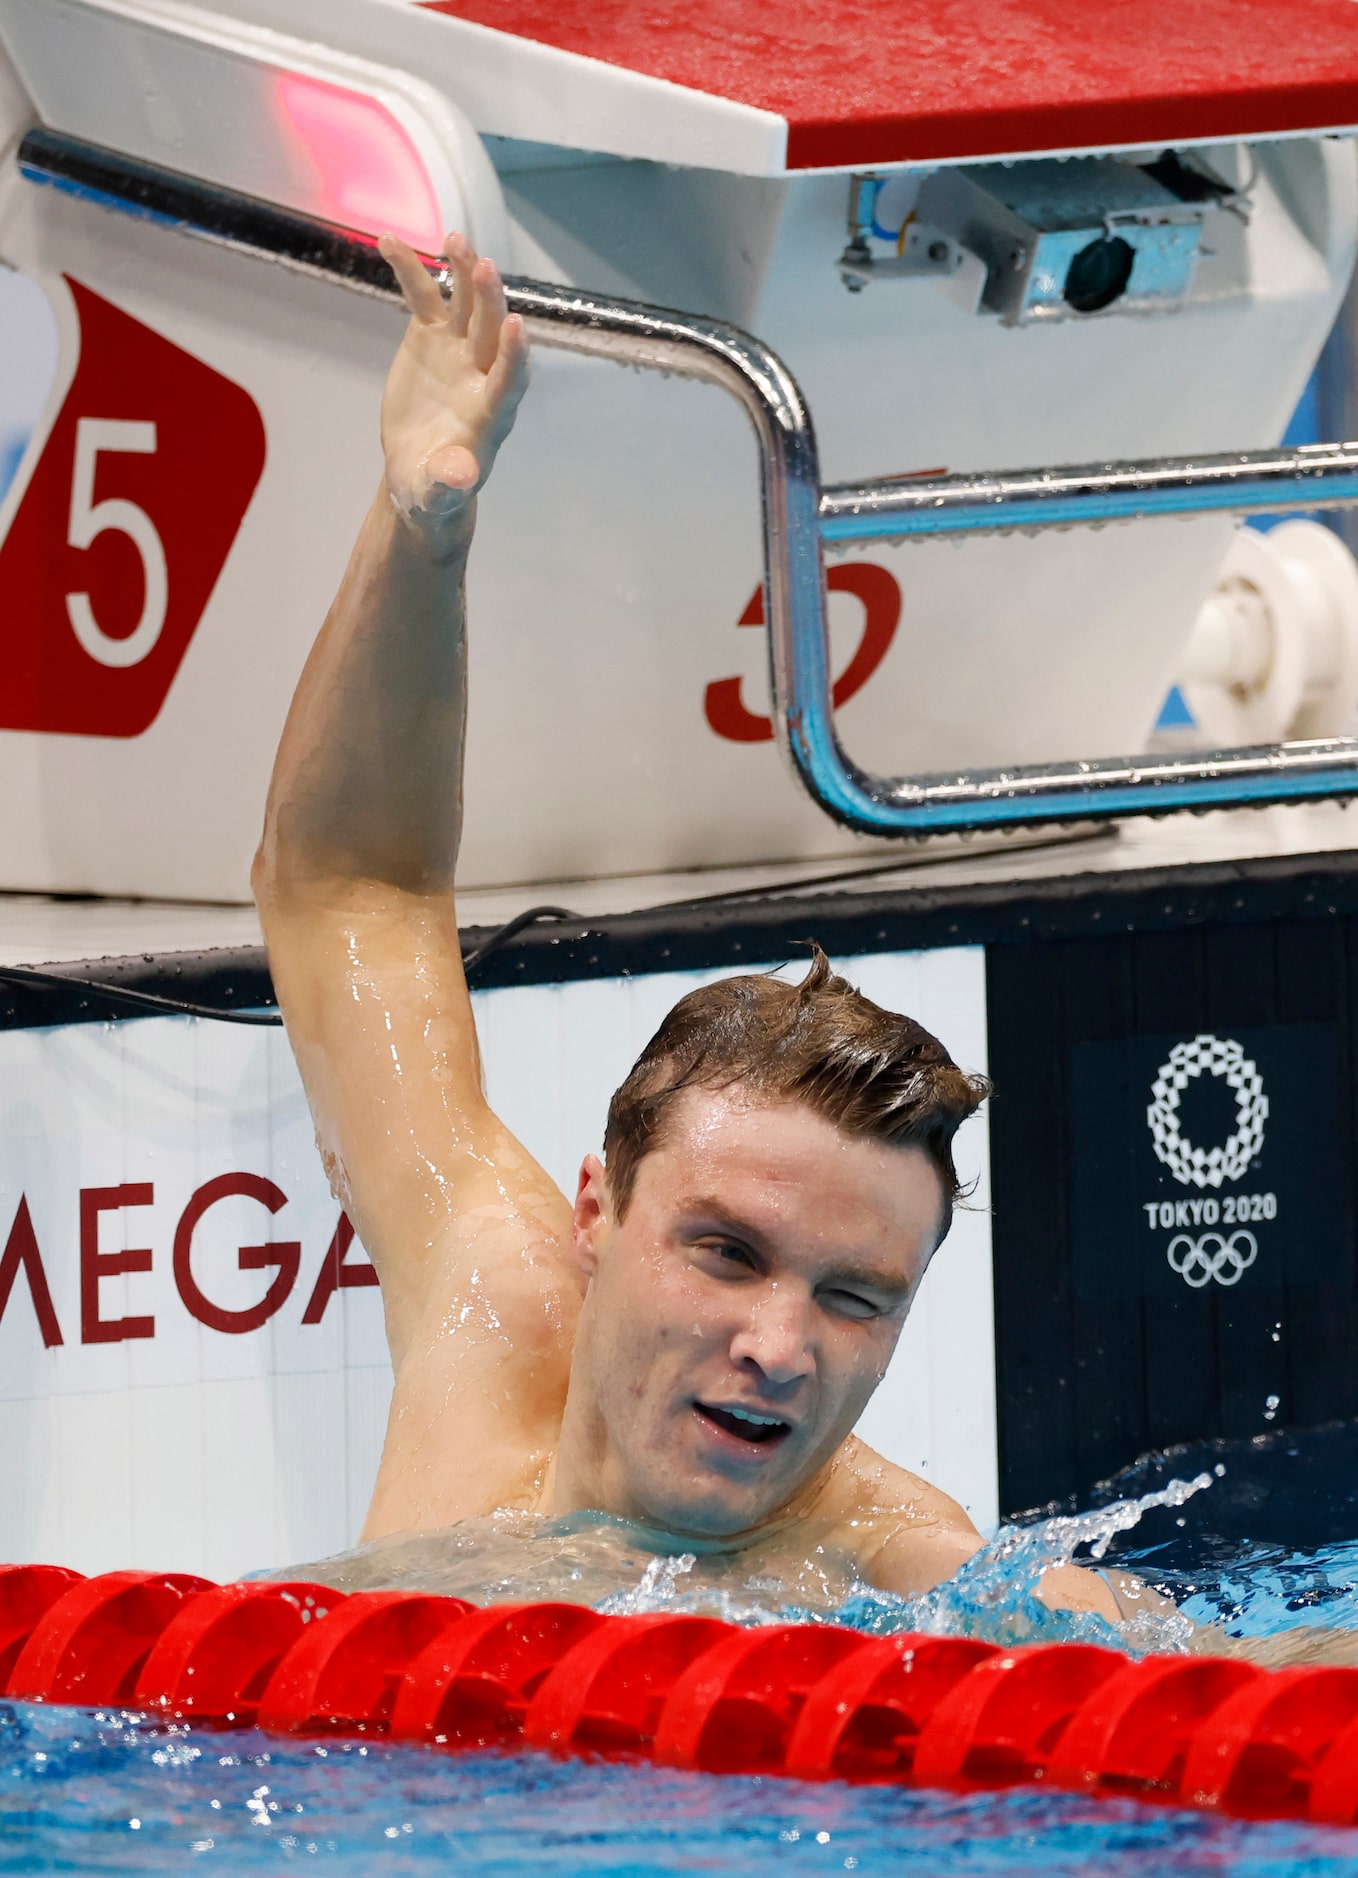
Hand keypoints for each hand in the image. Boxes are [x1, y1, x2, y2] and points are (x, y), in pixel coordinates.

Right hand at [377, 231, 528, 547]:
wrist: (420, 472)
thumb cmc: (434, 490)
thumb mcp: (437, 492)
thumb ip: (449, 481)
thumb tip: (461, 475)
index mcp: (491, 413)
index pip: (510, 379)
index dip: (514, 354)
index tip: (517, 325)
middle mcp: (483, 374)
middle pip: (492, 332)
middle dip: (490, 301)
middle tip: (484, 267)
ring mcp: (459, 350)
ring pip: (466, 305)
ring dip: (463, 272)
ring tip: (455, 241)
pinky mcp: (432, 337)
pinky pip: (423, 297)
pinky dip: (409, 269)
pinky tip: (389, 241)